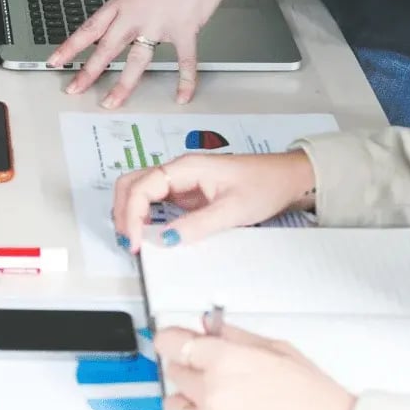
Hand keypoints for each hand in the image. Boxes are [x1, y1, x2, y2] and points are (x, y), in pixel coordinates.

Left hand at [49, 0, 241, 107]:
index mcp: (123, 1)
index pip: (89, 28)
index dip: (70, 47)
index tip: (56, 61)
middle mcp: (135, 16)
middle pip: (105, 50)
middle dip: (87, 73)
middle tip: (75, 90)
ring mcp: (159, 25)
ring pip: (136, 61)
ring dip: (122, 85)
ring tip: (112, 102)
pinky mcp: (184, 29)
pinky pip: (184, 60)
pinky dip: (185, 79)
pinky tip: (183, 95)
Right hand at [113, 151, 314, 252]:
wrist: (288, 178)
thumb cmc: (265, 185)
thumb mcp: (234, 209)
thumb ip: (198, 225)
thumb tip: (166, 239)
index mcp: (186, 168)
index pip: (142, 187)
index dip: (131, 215)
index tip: (136, 242)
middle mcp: (177, 170)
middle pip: (130, 184)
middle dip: (121, 212)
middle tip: (129, 241)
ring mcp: (179, 181)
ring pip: (138, 191)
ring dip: (129, 213)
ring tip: (134, 239)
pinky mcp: (185, 192)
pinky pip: (153, 201)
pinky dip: (143, 216)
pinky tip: (147, 232)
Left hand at [156, 324, 353, 409]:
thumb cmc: (317, 400)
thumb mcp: (279, 350)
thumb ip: (237, 337)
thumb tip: (210, 329)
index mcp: (225, 361)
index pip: (171, 343)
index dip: (173, 340)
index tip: (175, 342)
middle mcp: (211, 392)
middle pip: (174, 372)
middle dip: (190, 368)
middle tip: (213, 373)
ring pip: (175, 406)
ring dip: (188, 400)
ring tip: (216, 402)